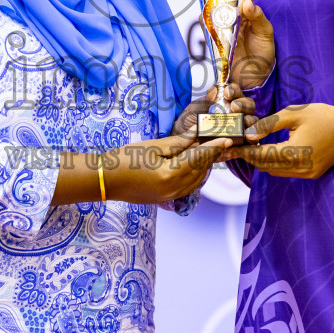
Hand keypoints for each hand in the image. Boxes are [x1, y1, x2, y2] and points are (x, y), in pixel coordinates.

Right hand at [106, 135, 229, 204]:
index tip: (227, 138)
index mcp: (170, 174)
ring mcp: (171, 197)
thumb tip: (197, 133)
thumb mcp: (152, 147)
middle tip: (219, 140)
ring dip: (204, 165)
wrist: (106, 181)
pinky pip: (189, 186)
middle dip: (211, 155)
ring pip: (197, 180)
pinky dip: (195, 174)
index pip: (199, 158)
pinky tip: (195, 163)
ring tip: (209, 150)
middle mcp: (174, 189)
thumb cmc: (124, 160)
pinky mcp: (167, 199)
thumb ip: (178, 142)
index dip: (214, 147)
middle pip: (201, 170)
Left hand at [170, 83, 257, 138]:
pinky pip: (251, 142)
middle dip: (244, 104)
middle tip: (235, 107)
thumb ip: (205, 99)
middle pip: (248, 105)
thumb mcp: (195, 109)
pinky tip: (246, 137)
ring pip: (252, 122)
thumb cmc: (190, 122)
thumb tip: (214, 88)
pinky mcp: (241, 144)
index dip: (234, 90)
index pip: (236, 92)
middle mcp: (236, 113)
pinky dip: (251, 139)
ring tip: (244, 121)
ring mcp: (240, 129)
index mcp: (227, 101)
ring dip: (250, 120)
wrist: (183, 144)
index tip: (227, 93)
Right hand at [213, 0, 274, 88]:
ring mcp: (220, 24)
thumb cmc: (262, 52)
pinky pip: (204, 23)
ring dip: (217, 3)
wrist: (255, 76)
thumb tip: (247, 2)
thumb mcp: (265, 32)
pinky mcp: (212, 36)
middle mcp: (231, 14)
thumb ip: (257, 16)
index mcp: (246, 10)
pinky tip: (218, 24)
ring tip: (230, 12)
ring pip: (211, 4)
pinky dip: (208, 19)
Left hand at [223, 103, 333, 178]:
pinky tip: (271, 150)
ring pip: (275, 171)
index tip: (229, 147)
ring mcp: (307, 173)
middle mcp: (299, 168)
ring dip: (262, 161)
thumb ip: (269, 124)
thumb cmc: (324, 116)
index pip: (260, 155)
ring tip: (252, 146)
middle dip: (250, 156)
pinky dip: (275, 163)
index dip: (243, 151)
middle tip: (237, 145)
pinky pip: (286, 172)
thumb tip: (249, 134)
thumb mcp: (294, 114)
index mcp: (294, 152)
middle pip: (265, 166)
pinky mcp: (312, 174)